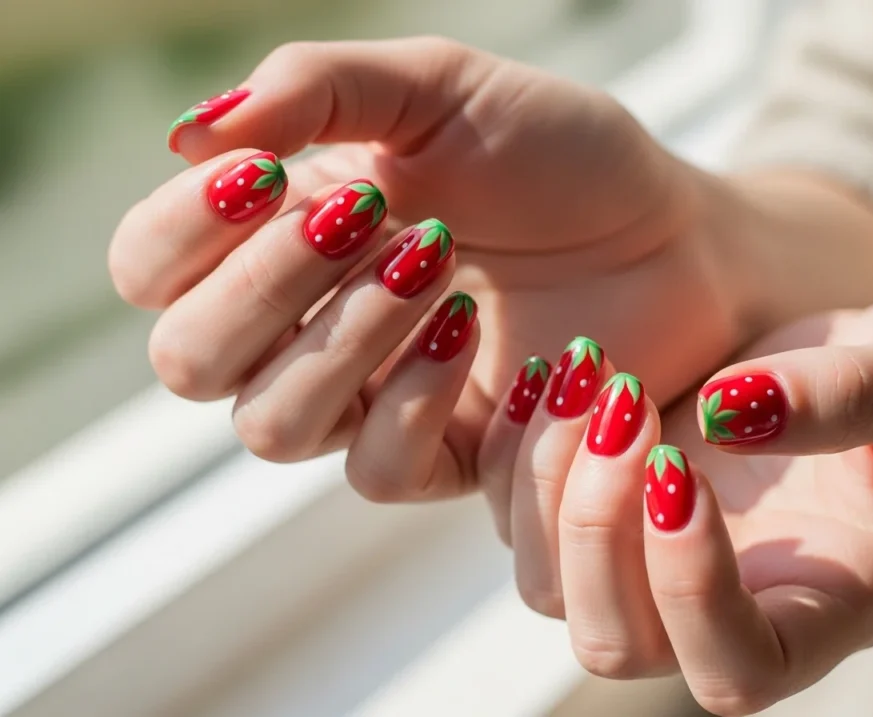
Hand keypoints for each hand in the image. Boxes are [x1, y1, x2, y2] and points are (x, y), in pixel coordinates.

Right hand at [109, 37, 739, 495]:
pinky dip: (410, 397)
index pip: (150, 269)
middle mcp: (307, 326)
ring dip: (340, 336)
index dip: (182, 232)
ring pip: (269, 426)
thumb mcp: (436, 89)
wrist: (674, 231)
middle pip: (188, 362)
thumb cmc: (557, 154)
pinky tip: (468, 330)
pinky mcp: (442, 455)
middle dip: (263, 288)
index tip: (267, 176)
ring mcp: (371, 399)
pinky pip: (375, 470)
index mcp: (283, 235)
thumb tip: (191, 136)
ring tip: (433, 259)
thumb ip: (313, 91)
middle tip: (365, 216)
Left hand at [504, 296, 872, 713]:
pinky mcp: (610, 509)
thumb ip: (853, 399)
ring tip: (590, 369)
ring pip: (548, 586)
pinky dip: (515, 451)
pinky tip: (553, 370)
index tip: (681, 465)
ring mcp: (652, 564)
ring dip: (546, 482)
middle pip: (615, 642)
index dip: (691, 591)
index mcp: (819, 610)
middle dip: (597, 527)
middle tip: (628, 400)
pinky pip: (521, 515)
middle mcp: (722, 608)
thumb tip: (729, 413)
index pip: (736, 668)